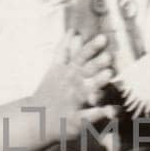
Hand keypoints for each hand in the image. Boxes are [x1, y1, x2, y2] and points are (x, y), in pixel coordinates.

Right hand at [30, 30, 119, 144]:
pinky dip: (100, 113)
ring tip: (109, 74)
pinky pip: (88, 116)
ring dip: (97, 82)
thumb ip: (65, 50)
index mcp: (68, 72)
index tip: (103, 38)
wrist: (35, 119)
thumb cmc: (50, 92)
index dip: (91, 48)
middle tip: (109, 55)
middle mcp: (71, 85)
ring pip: (86, 91)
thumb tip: (73, 30)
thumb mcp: (55, 69)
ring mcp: (72, 102)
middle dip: (96, 63)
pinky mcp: (75, 120)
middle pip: (84, 72)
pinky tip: (113, 110)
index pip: (80, 57)